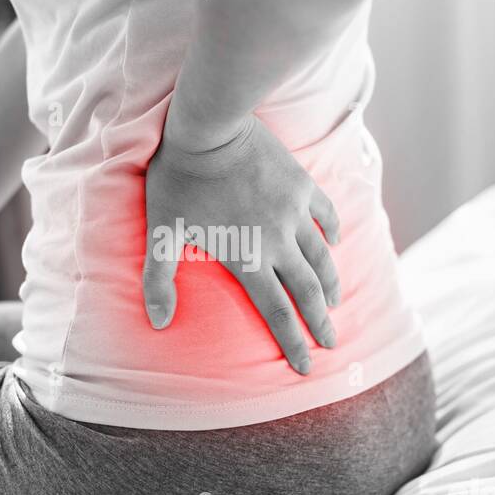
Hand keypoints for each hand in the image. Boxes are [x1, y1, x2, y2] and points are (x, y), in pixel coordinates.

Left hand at [142, 111, 340, 374]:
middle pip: (307, 292)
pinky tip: (336, 241)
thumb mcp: (162, 233)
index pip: (277, 313)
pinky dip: (333, 233)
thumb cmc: (178, 181)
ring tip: (335, 301)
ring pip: (323, 257)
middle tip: (331, 343)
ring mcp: (294, 212)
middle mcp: (278, 242)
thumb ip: (159, 281)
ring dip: (331, 283)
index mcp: (247, 259)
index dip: (293, 343)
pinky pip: (326, 214)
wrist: (209, 127)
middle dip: (321, 322)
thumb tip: (158, 323)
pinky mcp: (301, 184)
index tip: (307, 367)